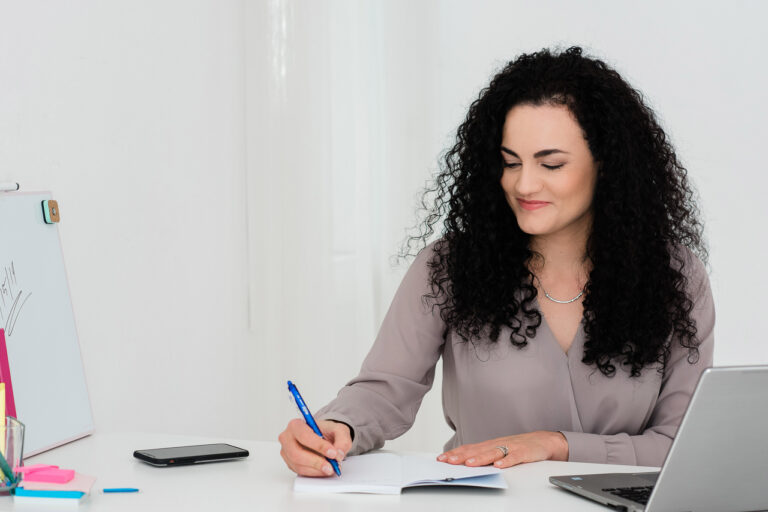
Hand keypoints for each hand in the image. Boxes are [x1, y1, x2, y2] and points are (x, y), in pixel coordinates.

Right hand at [278, 419, 351, 476]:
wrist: (323, 436)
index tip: (332, 453)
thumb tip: (339, 454)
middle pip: (297, 453)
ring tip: (330, 469)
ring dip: (315, 469)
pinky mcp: (290, 463)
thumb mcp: (339, 430)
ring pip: (298, 465)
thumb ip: (342, 440)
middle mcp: (287, 438)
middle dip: (315, 462)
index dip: (318, 446)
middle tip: (331, 466)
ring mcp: (287, 452)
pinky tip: (323, 471)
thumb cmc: (326, 431)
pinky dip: (313, 473)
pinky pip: (299, 471)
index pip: (304, 436)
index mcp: (296, 425)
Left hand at [437, 431, 568, 468]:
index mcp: (491, 444)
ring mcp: (511, 448)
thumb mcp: (500, 450)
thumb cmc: (519, 446)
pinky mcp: (524, 453)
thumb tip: (465, 463)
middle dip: (462, 456)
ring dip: (481, 458)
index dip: (456, 453)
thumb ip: (485, 456)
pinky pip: (514, 458)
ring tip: (469, 463)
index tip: (442, 458)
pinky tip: (499, 466)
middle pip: (478, 450)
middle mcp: (499, 444)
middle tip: (448, 461)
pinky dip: (507, 462)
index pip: (470, 448)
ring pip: (494, 453)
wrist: (544, 441)